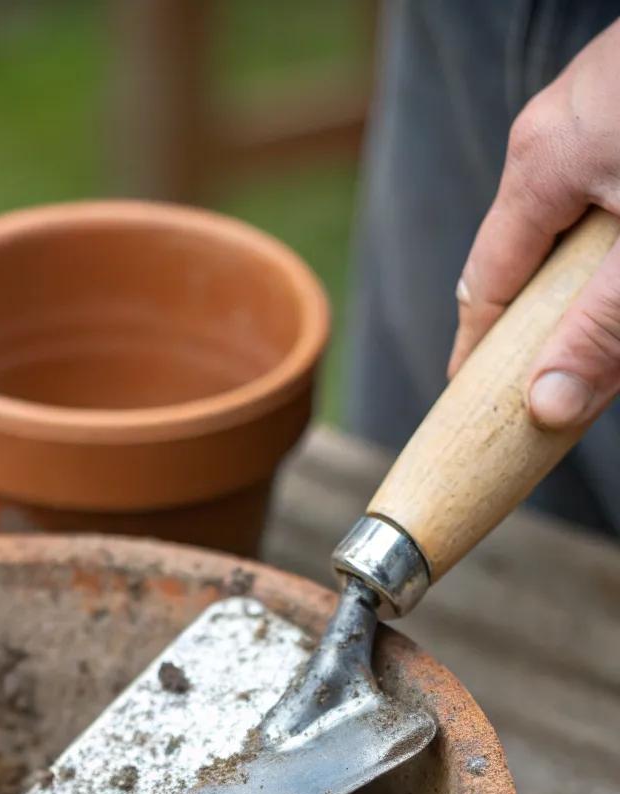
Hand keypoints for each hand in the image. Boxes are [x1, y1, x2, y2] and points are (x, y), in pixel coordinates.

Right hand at [449, 19, 619, 429]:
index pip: (484, 284)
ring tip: (615, 315)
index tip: (474, 405)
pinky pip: (612, 181)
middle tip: (566, 374)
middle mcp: (555, 127)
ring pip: (579, 219)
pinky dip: (619, 234)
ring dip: (597, 277)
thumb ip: (603, 327)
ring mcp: (601, 101)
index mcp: (540, 162)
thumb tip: (546, 407)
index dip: (478, 354)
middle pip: (530, 252)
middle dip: (548, 316)